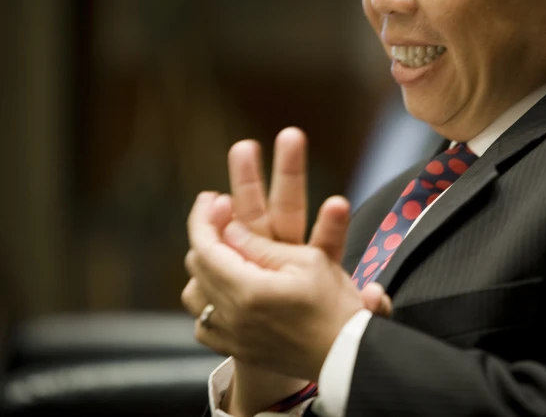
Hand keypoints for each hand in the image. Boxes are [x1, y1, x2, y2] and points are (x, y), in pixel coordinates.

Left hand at [181, 129, 390, 413]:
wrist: (346, 354)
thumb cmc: (335, 305)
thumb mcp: (308, 261)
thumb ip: (261, 244)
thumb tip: (228, 229)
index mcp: (248, 290)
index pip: (206, 247)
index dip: (204, 217)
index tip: (211, 197)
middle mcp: (232, 316)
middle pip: (197, 267)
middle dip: (206, 235)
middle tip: (223, 215)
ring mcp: (231, 337)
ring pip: (194, 294)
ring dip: (205, 268)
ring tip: (226, 251)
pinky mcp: (237, 349)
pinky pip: (204, 323)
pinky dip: (209, 301)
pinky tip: (228, 289)